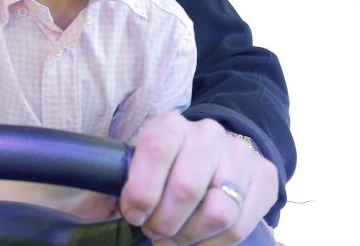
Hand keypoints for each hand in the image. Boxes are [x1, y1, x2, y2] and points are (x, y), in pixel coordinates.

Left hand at [119, 113, 278, 245]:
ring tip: (175, 236)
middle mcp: (207, 134)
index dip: (141, 190)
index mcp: (170, 126)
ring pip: (216, 213)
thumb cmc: (170, 163)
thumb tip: (96, 206)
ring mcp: (239, 155)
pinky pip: (237, 228)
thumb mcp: (142, 160)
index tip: (133, 213)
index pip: (156, 150)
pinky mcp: (263, 178)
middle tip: (154, 230)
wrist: (222, 149)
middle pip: (186, 189)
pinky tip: (197, 239)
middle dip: (164, 222)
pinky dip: (210, 244)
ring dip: (189, 237)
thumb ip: (124, 179)